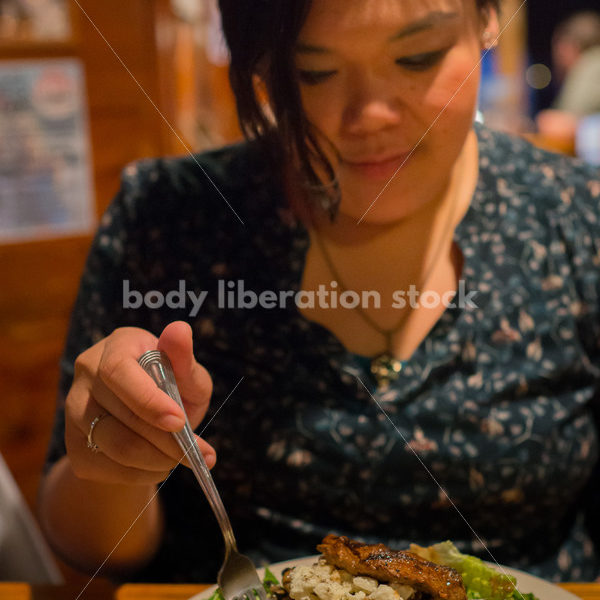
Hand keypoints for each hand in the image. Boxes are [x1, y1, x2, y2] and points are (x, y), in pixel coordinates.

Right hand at [65, 321, 214, 485]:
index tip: (179, 422)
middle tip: (199, 454)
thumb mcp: (187, 373)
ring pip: (116, 446)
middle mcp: (87, 374)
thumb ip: (184, 360)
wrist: (147, 420)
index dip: (148, 400)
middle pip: (122, 415)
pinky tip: (161, 464)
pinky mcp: (74, 446)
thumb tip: (180, 330)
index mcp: (117, 346)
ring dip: (158, 459)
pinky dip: (144, 472)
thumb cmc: (171, 386)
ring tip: (185, 458)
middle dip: (167, 440)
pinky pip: (110, 467)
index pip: (118, 372)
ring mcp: (75, 410)